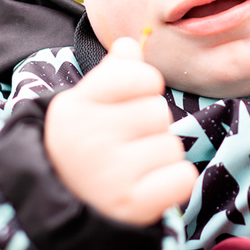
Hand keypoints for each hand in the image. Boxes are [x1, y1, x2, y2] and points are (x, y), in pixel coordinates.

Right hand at [45, 37, 198, 224]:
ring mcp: (110, 173)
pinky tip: (146, 187)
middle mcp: (89, 136)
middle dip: (151, 127)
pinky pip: (183, 177)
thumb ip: (113, 73)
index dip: (144, 87)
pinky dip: (173, 183)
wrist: (66, 206)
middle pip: (159, 111)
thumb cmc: (86, 146)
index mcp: (75, 106)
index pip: (139, 75)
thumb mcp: (87, 104)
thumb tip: (131, 43)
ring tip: (132, 168)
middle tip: (126, 145)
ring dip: (160, 157)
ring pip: (172, 146)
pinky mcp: (132, 205)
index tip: (128, 102)